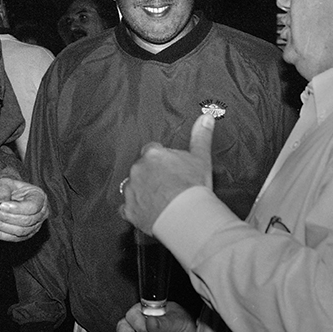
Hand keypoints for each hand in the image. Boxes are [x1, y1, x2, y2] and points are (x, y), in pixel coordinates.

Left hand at [0, 177, 48, 241]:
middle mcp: (41, 214)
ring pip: (20, 231)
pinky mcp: (26, 235)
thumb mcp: (7, 183)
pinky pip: (14, 238)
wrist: (11, 196)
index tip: (1, 206)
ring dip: (2, 227)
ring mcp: (35, 226)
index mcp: (40, 198)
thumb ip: (4, 190)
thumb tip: (0, 202)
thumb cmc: (11, 188)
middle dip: (7, 217)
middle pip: (26, 221)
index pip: (32, 207)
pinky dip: (0, 235)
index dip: (17, 208)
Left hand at [122, 113, 214, 232]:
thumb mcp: (201, 157)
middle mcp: (137, 170)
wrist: (186, 215)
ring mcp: (131, 190)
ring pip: (133, 187)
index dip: (161, 160)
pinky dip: (135, 209)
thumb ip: (200, 136)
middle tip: (168, 185)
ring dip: (142, 191)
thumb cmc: (193, 185)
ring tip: (160, 199)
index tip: (170, 168)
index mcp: (152, 154)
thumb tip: (206, 117)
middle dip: (151, 175)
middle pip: (141, 168)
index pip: (152, 150)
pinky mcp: (129, 210)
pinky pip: (126, 208)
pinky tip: (146, 212)